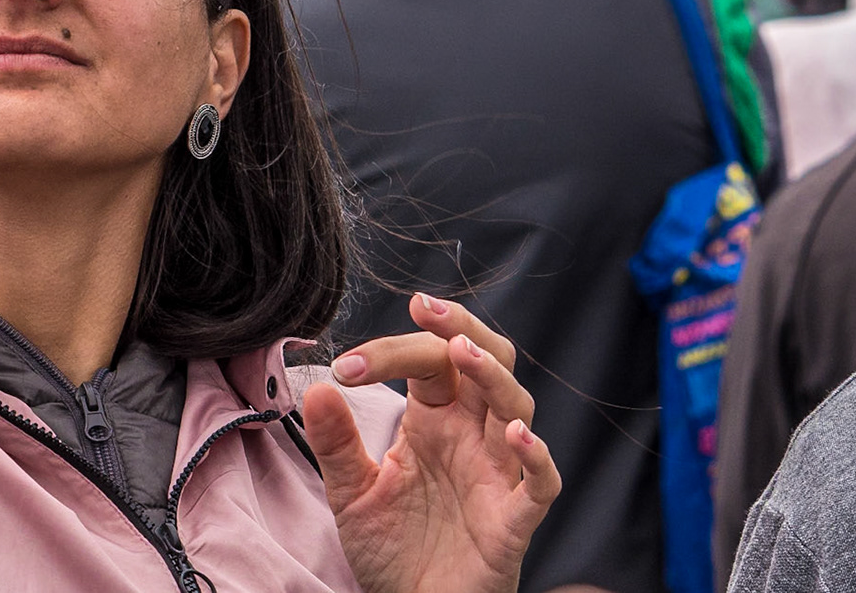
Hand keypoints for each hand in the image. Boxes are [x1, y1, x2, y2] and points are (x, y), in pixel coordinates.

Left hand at [308, 294, 559, 592]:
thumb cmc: (392, 548)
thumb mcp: (350, 492)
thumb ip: (336, 443)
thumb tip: (314, 387)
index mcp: (434, 421)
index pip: (427, 361)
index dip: (391, 351)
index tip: (347, 366)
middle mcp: (471, 438)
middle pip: (486, 361)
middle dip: (462, 328)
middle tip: (427, 307)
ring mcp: (497, 475)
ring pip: (516, 407)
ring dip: (493, 376)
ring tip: (463, 352)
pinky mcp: (513, 521)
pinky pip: (540, 484)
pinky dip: (538, 458)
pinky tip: (517, 436)